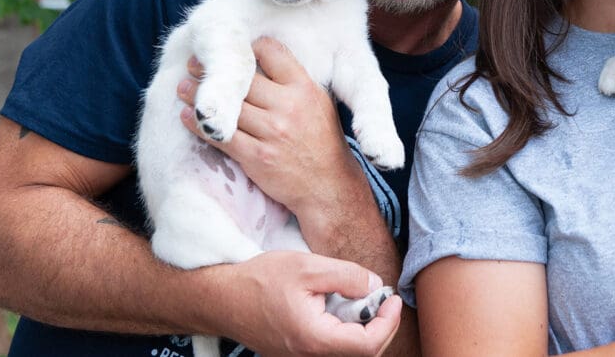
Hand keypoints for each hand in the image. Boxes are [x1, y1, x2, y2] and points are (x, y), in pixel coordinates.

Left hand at [179, 37, 355, 215]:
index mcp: (304, 88)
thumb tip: (261, 62)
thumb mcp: (318, 102)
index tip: (232, 52)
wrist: (328, 186)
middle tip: (194, 64)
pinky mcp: (256, 157)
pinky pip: (221, 136)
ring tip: (184, 87)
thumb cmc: (322, 141)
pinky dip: (200, 125)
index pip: (271, 52)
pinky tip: (187, 116)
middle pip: (242, 78)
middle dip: (214, 69)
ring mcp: (271, 132)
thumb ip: (293, 82)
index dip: (249, 48)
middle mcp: (288, 106)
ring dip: (198, 95)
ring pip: (227, 106)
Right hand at [214, 250, 400, 355]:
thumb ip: (347, 276)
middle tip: (381, 299)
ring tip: (358, 300)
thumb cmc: (259, 281)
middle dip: (380, 326)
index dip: (389, 322)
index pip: (368, 345)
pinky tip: (338, 308)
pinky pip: (330, 349)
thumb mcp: (308, 266)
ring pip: (346, 352)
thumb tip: (375, 286)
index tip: (392, 299)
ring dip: (362, 329)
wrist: (221, 298)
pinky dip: (344, 331)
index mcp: (315, 339)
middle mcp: (309, 356)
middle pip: (362, 353)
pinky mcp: (296, 353)